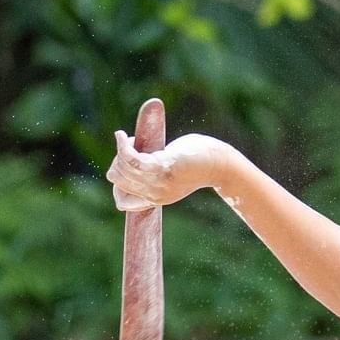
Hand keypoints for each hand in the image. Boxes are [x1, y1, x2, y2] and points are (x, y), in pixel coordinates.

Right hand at [107, 131, 234, 211]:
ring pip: (121, 169)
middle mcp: (154, 195)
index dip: (118, 182)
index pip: (123, 202)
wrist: (221, 164)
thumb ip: (153, 173)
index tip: (125, 164)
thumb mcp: (172, 173)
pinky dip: (122, 145)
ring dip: (121, 151)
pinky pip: (130, 159)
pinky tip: (122, 136)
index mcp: (156, 200)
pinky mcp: (161, 168)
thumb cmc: (198, 162)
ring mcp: (157, 184)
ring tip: (132, 140)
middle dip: (118, 161)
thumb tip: (130, 160)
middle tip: (133, 147)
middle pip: (117, 180)